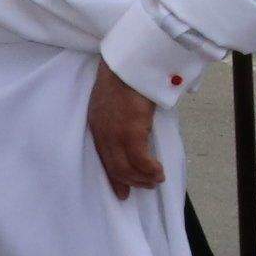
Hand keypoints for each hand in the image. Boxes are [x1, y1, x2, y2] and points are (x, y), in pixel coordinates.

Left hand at [89, 63, 164, 199]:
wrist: (130, 62)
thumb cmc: (126, 75)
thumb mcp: (114, 100)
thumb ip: (118, 117)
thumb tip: (132, 127)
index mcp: (96, 124)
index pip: (103, 159)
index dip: (114, 178)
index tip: (122, 192)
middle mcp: (103, 133)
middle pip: (115, 168)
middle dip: (131, 181)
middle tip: (146, 186)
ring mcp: (116, 134)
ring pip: (128, 168)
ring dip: (143, 178)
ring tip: (156, 179)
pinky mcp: (131, 132)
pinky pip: (142, 161)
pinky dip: (151, 170)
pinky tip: (159, 171)